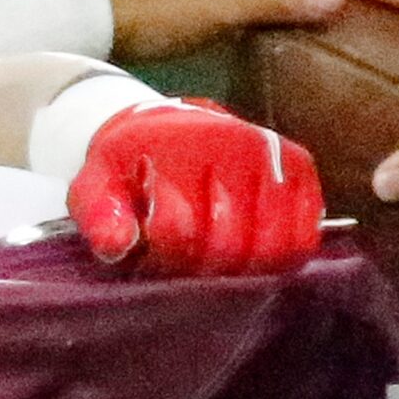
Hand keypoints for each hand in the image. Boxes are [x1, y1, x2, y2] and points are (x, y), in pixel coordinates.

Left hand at [68, 100, 324, 274]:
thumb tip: (119, 245)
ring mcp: (273, 155)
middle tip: (182, 263)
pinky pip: (304, 237)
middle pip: (229, 248)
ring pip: (271, 250)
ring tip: (212, 261)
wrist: (161, 126)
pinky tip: (248, 257)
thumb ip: (98, 215)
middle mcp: (235, 144)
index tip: (151, 256)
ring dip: (239, 273)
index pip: (180, 233)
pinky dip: (278, 260)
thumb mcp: (95, 185)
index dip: (162, 261)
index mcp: (180, 148)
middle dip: (199, 271)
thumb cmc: (128, 167)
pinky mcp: (299, 168)